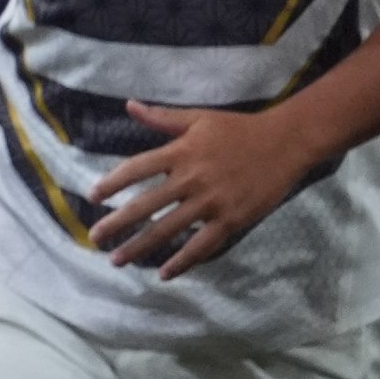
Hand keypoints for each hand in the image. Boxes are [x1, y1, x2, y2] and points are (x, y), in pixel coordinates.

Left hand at [89, 102, 317, 277]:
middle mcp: (192, 179)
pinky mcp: (232, 220)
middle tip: (94, 237)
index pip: (136, 169)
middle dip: (117, 223)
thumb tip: (129, 105)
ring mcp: (212, 202)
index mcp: (181, 152)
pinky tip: (164, 273)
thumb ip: (161, 118)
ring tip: (117, 259)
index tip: (92, 196)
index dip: (112, 183)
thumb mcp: (199, 118)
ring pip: (169, 229)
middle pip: (146, 205)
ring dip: (141, 247)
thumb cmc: (239, 129)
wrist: (286, 142)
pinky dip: (183, 261)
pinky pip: (202, 245)